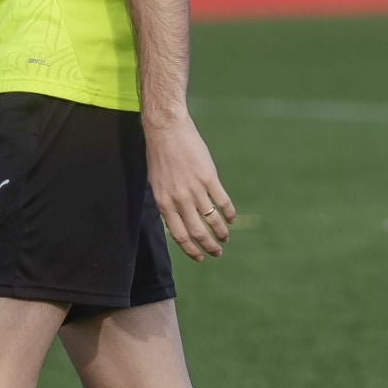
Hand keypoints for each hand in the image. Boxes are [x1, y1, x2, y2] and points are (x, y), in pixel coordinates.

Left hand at [144, 110, 234, 260]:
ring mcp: (195, 189)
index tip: (200, 257)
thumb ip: (166, 202)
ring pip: (212, 219)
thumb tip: (175, 221)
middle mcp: (179, 199)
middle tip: (217, 253)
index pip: (179, 235)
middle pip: (198, 232)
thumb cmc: (159, 155)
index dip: (191, 249)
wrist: (166, 129)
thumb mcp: (156, 183)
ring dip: (221, 232)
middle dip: (209, 246)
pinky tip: (232, 218)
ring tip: (225, 238)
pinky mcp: (209, 177)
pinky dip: (229, 213)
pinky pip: (222, 201)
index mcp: (164, 202)